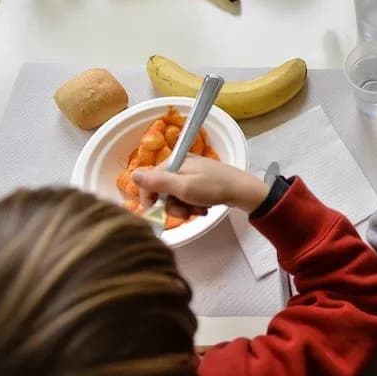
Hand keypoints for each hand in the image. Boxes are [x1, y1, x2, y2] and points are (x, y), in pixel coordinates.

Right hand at [132, 156, 269, 218]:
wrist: (243, 191)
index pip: (150, 180)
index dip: (149, 197)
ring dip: (185, 207)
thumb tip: (133, 174)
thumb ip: (157, 182)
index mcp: (175, 162)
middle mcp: (182, 165)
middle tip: (186, 213)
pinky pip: (189, 196)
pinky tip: (204, 208)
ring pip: (176, 196)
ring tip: (199, 210)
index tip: (153, 211)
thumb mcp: (183, 187)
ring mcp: (193, 173)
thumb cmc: (213, 188)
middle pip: (163, 190)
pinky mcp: (202, 182)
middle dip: (173, 205)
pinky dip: (194, 205)